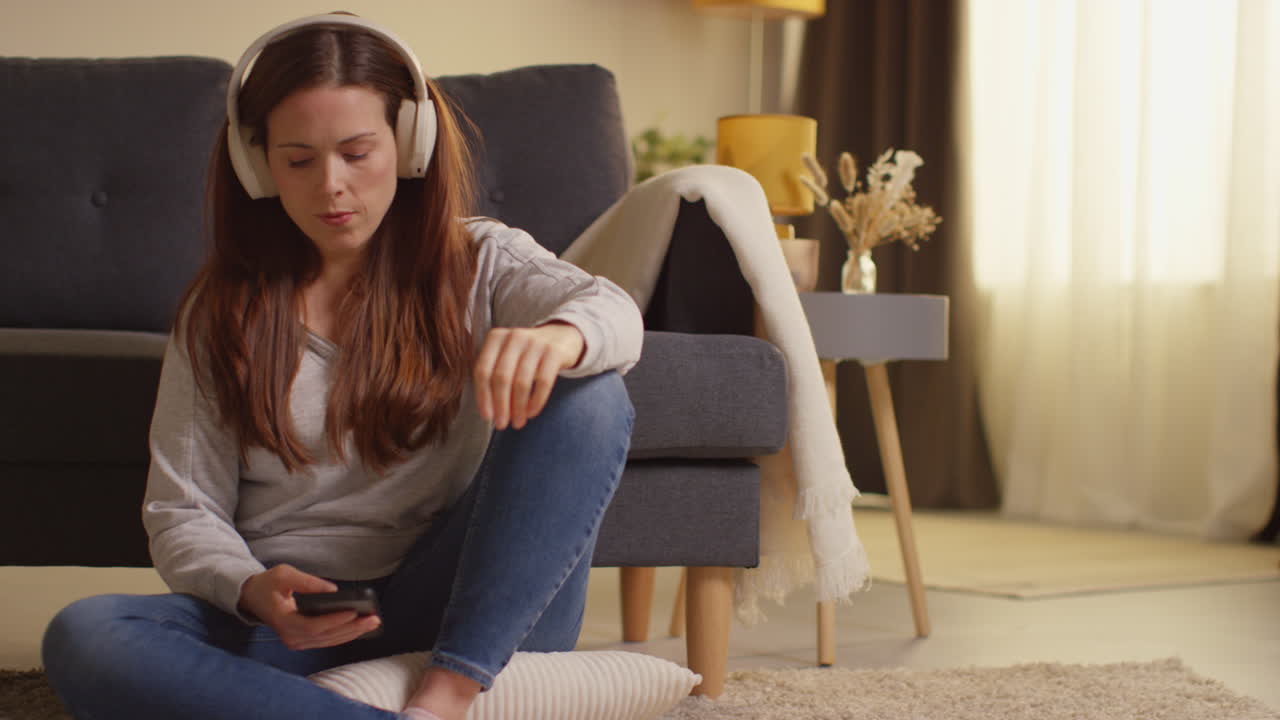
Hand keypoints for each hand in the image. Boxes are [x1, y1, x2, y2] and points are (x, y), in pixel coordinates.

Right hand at [237, 564, 380, 649]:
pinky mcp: (302, 640)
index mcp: (283, 621)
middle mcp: (290, 637)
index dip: (335, 620)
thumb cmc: (268, 584)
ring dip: (352, 633)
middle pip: (325, 637)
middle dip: (352, 628)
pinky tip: (360, 628)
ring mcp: (295, 641)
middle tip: (373, 619)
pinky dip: (344, 635)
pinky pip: (326, 641)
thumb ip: (306, 581)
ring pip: (328, 641)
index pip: (313, 626)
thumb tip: (332, 590)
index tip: (354, 612)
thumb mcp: (284, 574)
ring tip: (372, 623)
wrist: (252, 597)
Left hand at [474, 321, 584, 429]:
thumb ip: (494, 376)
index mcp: (496, 338)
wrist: (561, 337)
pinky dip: (536, 401)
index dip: (483, 397)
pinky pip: (543, 381)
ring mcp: (535, 343)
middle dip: (501, 405)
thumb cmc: (526, 354)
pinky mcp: (554, 352)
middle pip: (501, 378)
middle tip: (502, 424)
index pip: (483, 370)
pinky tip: (532, 412)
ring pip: (521, 382)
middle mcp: (514, 337)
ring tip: (518, 422)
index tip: (487, 417)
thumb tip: (490, 412)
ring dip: (518, 407)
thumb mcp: (507, 356)